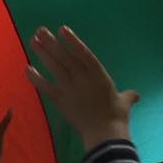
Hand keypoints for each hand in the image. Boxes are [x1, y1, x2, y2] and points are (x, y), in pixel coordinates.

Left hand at [27, 27, 138, 150]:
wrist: (105, 133)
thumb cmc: (117, 117)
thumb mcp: (124, 102)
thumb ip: (128, 96)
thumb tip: (135, 95)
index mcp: (99, 75)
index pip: (83, 53)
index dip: (72, 41)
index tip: (62, 29)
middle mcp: (83, 78)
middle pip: (65, 57)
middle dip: (52, 43)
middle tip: (40, 30)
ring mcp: (70, 89)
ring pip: (55, 67)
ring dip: (43, 53)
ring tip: (33, 41)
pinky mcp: (61, 101)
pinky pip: (46, 87)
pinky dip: (36, 78)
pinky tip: (27, 68)